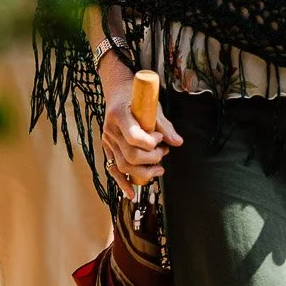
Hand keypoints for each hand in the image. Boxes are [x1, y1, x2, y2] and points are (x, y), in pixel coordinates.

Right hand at [98, 53, 182, 199]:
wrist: (117, 91)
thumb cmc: (137, 96)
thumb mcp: (152, 105)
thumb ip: (164, 125)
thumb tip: (178, 143)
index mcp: (120, 115)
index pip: (133, 137)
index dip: (150, 143)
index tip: (160, 139)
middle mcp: (111, 130)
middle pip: (129, 155)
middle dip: (150, 159)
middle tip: (163, 153)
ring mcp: (107, 140)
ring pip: (122, 165)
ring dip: (142, 172)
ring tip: (159, 168)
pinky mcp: (108, 148)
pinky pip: (113, 169)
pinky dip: (122, 183)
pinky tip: (131, 193)